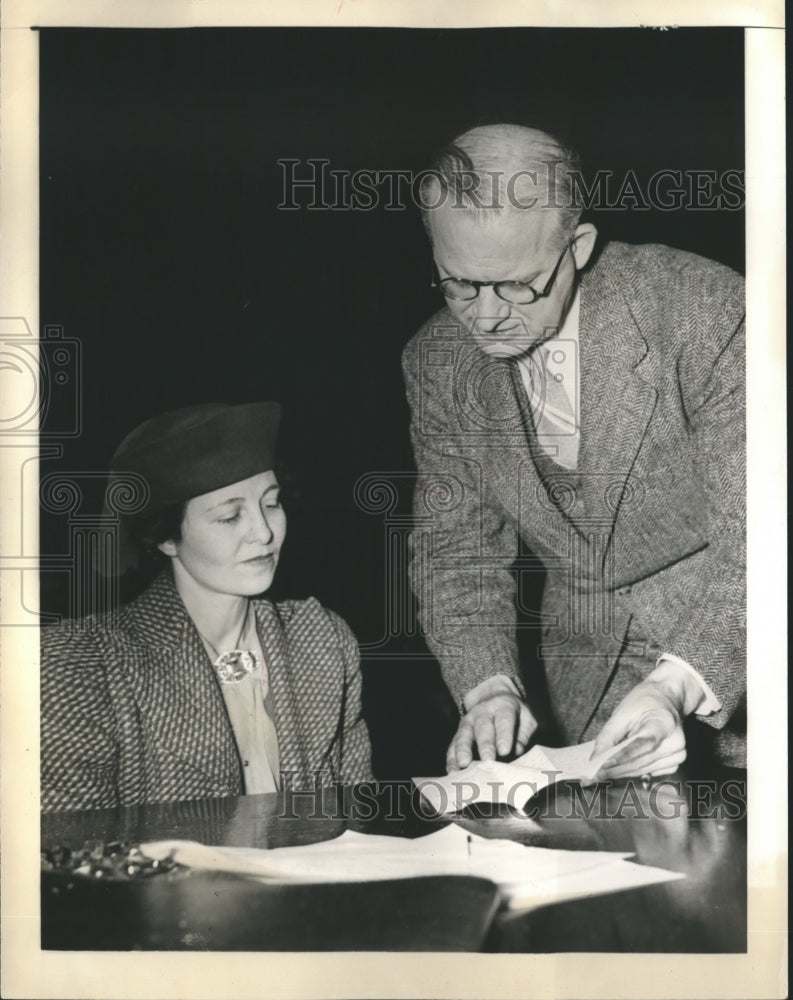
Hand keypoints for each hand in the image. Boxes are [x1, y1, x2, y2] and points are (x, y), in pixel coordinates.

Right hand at [446, 676, 536, 771]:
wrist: (493, 697)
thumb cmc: (514, 714)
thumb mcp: (526, 717)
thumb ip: (523, 734)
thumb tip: (517, 751)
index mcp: (502, 706)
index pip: (504, 719)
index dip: (504, 735)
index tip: (505, 751)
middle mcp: (482, 712)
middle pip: (483, 727)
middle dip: (485, 744)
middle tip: (487, 760)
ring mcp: (468, 722)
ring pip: (463, 735)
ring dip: (463, 750)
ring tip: (464, 764)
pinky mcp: (459, 733)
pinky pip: (453, 745)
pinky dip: (451, 759)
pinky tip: (452, 772)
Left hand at [592, 661, 705, 778]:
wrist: (667, 698)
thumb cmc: (644, 702)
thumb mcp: (623, 712)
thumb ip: (609, 735)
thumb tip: (596, 758)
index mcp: (665, 724)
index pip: (641, 745)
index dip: (621, 757)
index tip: (601, 766)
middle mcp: (675, 742)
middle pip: (639, 762)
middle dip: (613, 770)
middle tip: (590, 777)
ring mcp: (677, 755)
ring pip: (641, 770)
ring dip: (619, 773)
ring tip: (597, 775)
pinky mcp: (674, 763)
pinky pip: (647, 772)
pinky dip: (630, 771)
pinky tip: (616, 769)